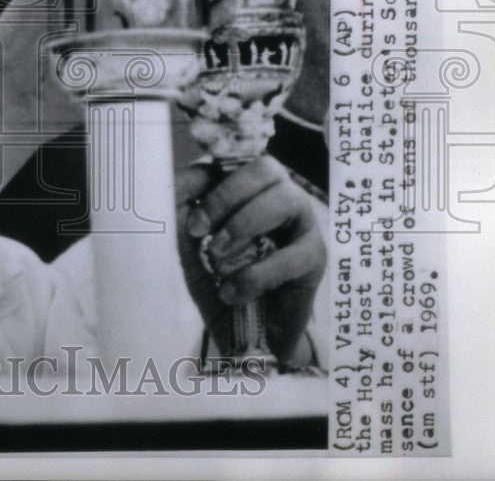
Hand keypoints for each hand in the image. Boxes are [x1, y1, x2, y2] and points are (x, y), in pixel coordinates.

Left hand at [175, 155, 325, 365]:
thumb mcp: (189, 244)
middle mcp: (281, 196)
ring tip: (218, 259)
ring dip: (244, 226)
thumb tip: (179, 181)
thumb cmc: (218, 277)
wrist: (245, 335)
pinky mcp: (315, 257)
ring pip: (285, 200)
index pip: (238, 159)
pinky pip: (292, 255)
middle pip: (266, 168)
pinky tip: (232, 292)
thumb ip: (182, 209)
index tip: (189, 220)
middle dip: (226, 198)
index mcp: (250, 187)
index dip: (211, 182)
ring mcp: (303, 223)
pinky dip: (255, 274)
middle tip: (200, 232)